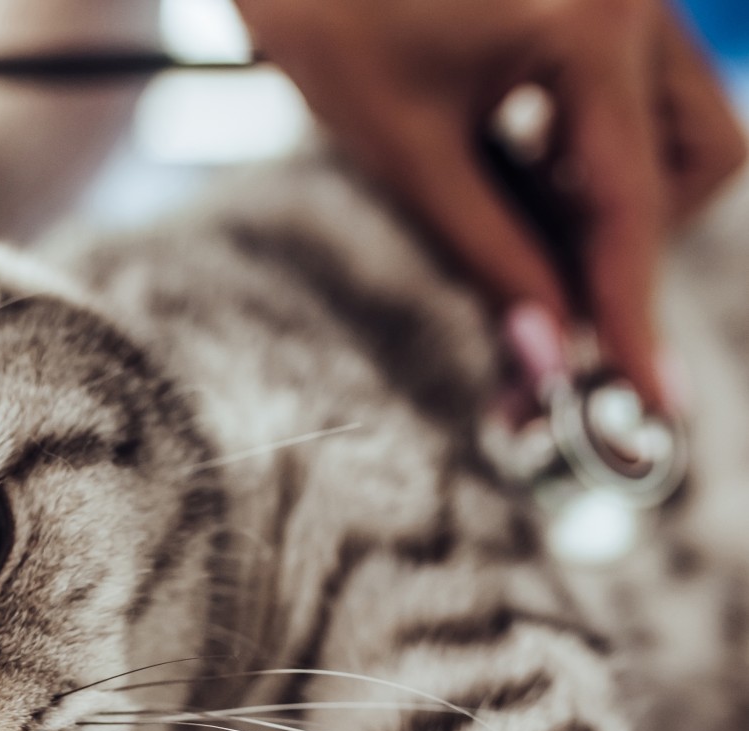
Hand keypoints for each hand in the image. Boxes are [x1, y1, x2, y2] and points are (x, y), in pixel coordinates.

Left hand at [238, 0, 745, 411]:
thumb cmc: (328, 18)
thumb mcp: (406, 153)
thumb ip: (490, 254)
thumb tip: (547, 352)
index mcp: (590, 23)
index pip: (632, 205)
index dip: (630, 311)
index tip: (648, 397)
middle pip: (698, 161)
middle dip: (633, 236)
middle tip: (548, 281)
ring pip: (682, 124)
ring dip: (618, 192)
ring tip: (512, 202)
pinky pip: (641, 90)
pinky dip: (595, 145)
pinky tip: (517, 153)